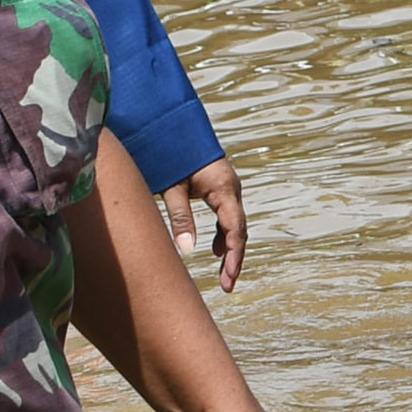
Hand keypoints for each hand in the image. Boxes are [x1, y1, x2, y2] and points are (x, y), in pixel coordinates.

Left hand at [164, 158, 246, 293]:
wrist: (172, 126)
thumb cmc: (172, 155)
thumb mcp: (173, 188)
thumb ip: (181, 218)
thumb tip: (187, 251)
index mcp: (224, 188)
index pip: (235, 229)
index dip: (233, 256)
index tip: (228, 278)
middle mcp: (232, 188)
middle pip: (239, 230)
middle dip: (234, 258)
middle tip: (227, 285)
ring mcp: (229, 188)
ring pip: (235, 224)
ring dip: (230, 249)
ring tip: (223, 274)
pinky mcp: (222, 188)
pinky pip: (228, 216)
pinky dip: (223, 235)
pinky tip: (215, 249)